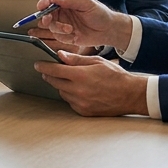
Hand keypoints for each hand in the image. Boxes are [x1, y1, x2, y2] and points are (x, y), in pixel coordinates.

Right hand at [27, 0, 132, 51]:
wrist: (109, 30)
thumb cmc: (100, 14)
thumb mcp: (87, 4)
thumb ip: (71, 1)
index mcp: (67, 1)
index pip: (51, 0)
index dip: (44, 3)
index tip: (41, 7)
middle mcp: (63, 12)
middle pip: (46, 14)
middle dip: (46, 18)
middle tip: (49, 20)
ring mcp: (64, 24)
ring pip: (51, 27)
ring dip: (58, 29)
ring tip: (70, 29)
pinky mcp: (66, 36)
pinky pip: (58, 37)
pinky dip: (65, 37)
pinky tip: (75, 35)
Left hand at [33, 52, 147, 116]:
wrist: (130, 95)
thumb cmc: (116, 76)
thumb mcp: (97, 61)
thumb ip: (77, 59)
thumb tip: (60, 55)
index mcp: (81, 76)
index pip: (55, 70)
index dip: (44, 66)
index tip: (38, 64)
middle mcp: (78, 91)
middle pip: (55, 82)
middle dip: (50, 75)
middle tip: (48, 70)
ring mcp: (80, 103)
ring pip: (62, 92)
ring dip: (61, 85)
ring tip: (70, 79)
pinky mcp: (83, 112)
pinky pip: (70, 102)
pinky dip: (70, 95)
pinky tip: (78, 90)